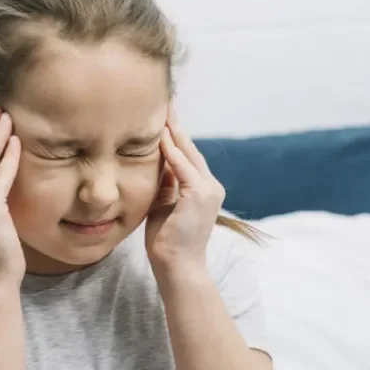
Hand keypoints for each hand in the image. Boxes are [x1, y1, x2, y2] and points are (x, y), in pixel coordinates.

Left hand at [145, 106, 225, 278]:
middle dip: (176, 126)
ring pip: (188, 154)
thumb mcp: (163, 205)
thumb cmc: (167, 242)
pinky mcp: (200, 195)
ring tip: (162, 112)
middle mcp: (211, 186)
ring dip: (174, 132)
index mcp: (202, 189)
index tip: (163, 116)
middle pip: (190, 149)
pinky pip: (183, 168)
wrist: (177, 266)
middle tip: (165, 103)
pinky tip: (161, 137)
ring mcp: (208, 190)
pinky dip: (172, 152)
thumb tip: (159, 162)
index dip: (174, 136)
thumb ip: (165, 184)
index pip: (187, 156)